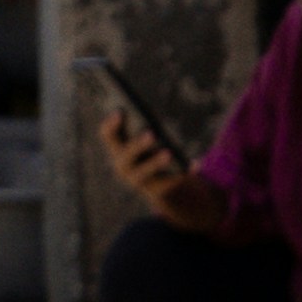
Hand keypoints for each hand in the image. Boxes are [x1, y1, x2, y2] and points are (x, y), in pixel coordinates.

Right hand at [102, 97, 196, 217]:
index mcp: (118, 147)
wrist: (158, 184)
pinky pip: (168, 181)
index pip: (108, 135)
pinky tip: (193, 164)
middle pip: (127, 154)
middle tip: (151, 134)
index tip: (120, 111)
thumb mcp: (148, 138)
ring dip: (156, 162)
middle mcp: (123, 164)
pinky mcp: (156, 190)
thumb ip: (149, 126)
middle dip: (139, 145)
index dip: (111, 124)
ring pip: (145, 172)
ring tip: (168, 153)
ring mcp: (138, 179)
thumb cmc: (151, 151)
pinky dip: (181, 173)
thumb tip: (163, 116)